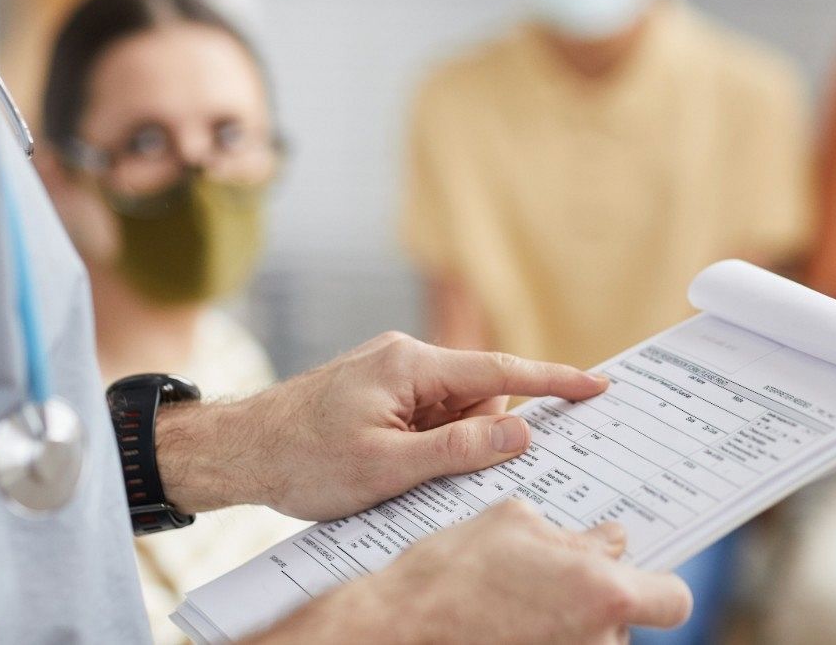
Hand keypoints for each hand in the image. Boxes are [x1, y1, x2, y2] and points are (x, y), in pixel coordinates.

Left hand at [158, 332, 607, 519]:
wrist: (237, 452)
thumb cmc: (303, 460)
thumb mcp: (387, 468)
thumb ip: (460, 450)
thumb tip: (521, 432)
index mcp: (413, 366)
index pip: (502, 371)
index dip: (555, 382)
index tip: (598, 386)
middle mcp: (406, 359)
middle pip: (477, 398)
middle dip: (474, 439)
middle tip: (433, 476)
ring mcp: (391, 373)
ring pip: (452, 412)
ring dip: (442, 448)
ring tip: (392, 476)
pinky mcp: (378, 391)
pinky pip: (426, 417)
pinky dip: (423, 446)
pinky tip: (387, 470)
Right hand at [262, 500, 692, 643]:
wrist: (393, 634)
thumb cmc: (449, 575)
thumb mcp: (513, 522)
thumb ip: (573, 533)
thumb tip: (609, 541)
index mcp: (603, 594)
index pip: (672, 600)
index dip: (655, 587)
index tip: (634, 578)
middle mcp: (598, 644)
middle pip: (624, 624)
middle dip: (594, 604)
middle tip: (547, 585)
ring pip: (589, 643)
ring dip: (565, 627)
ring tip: (512, 609)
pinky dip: (538, 643)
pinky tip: (503, 630)